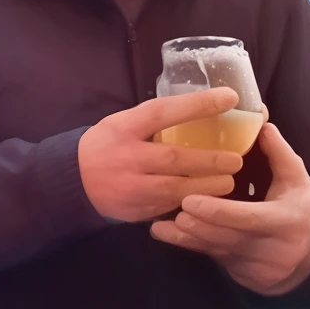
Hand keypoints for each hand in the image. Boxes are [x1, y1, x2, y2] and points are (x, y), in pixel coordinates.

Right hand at [79, 87, 243, 222]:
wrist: (73, 181)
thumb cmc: (106, 144)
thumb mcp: (122, 123)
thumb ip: (153, 120)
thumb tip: (200, 108)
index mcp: (125, 127)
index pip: (163, 111)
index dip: (197, 104)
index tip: (229, 97)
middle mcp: (127, 156)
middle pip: (172, 158)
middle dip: (208, 160)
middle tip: (236, 159)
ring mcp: (130, 187)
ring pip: (173, 189)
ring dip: (206, 187)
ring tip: (229, 183)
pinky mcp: (135, 211)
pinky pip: (168, 208)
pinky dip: (190, 204)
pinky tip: (209, 202)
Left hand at [150, 122, 309, 295]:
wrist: (304, 257)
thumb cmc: (296, 206)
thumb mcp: (297, 179)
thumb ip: (279, 153)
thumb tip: (262, 124)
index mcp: (285, 221)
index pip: (249, 218)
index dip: (219, 211)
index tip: (191, 200)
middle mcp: (269, 248)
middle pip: (226, 236)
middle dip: (198, 224)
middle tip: (174, 206)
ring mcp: (251, 264)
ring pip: (214, 249)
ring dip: (187, 235)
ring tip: (162, 220)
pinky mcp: (236, 269)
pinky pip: (208, 256)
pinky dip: (185, 244)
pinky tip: (161, 232)